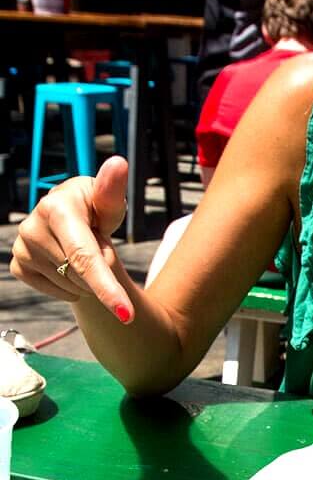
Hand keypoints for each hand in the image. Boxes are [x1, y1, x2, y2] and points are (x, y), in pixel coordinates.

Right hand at [9, 156, 134, 322]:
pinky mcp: (18, 264)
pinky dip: (67, 288)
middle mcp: (33, 225)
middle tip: (99, 249)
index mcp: (57, 207)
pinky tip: (67, 266)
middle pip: (79, 276)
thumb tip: (118, 164)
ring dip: (84, 280)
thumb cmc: (97, 209)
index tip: (127, 316)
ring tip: (81, 254)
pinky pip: (52, 290)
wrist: (74, 219)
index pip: (84, 256)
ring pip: (68, 286)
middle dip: (99, 274)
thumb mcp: (108, 202)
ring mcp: (22, 246)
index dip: (106, 287)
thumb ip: (112, 190)